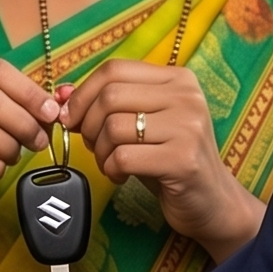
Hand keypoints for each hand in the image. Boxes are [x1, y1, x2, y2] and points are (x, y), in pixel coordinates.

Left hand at [63, 60, 262, 259]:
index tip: (71, 117)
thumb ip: (105, 104)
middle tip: (94, 145)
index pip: (114, 69)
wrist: (212, 201)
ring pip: (113, 127)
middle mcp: (187, 96)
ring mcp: (188, 127)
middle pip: (110, 96)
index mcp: (178, 78)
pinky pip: (123, 157)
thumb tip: (60, 94)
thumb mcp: (140, 124)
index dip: (83, 93)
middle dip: (88, 125)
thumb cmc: (169, 159)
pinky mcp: (182, 160)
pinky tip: (122, 176)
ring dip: (100, 152)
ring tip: (112, 163)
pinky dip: (111, 169)